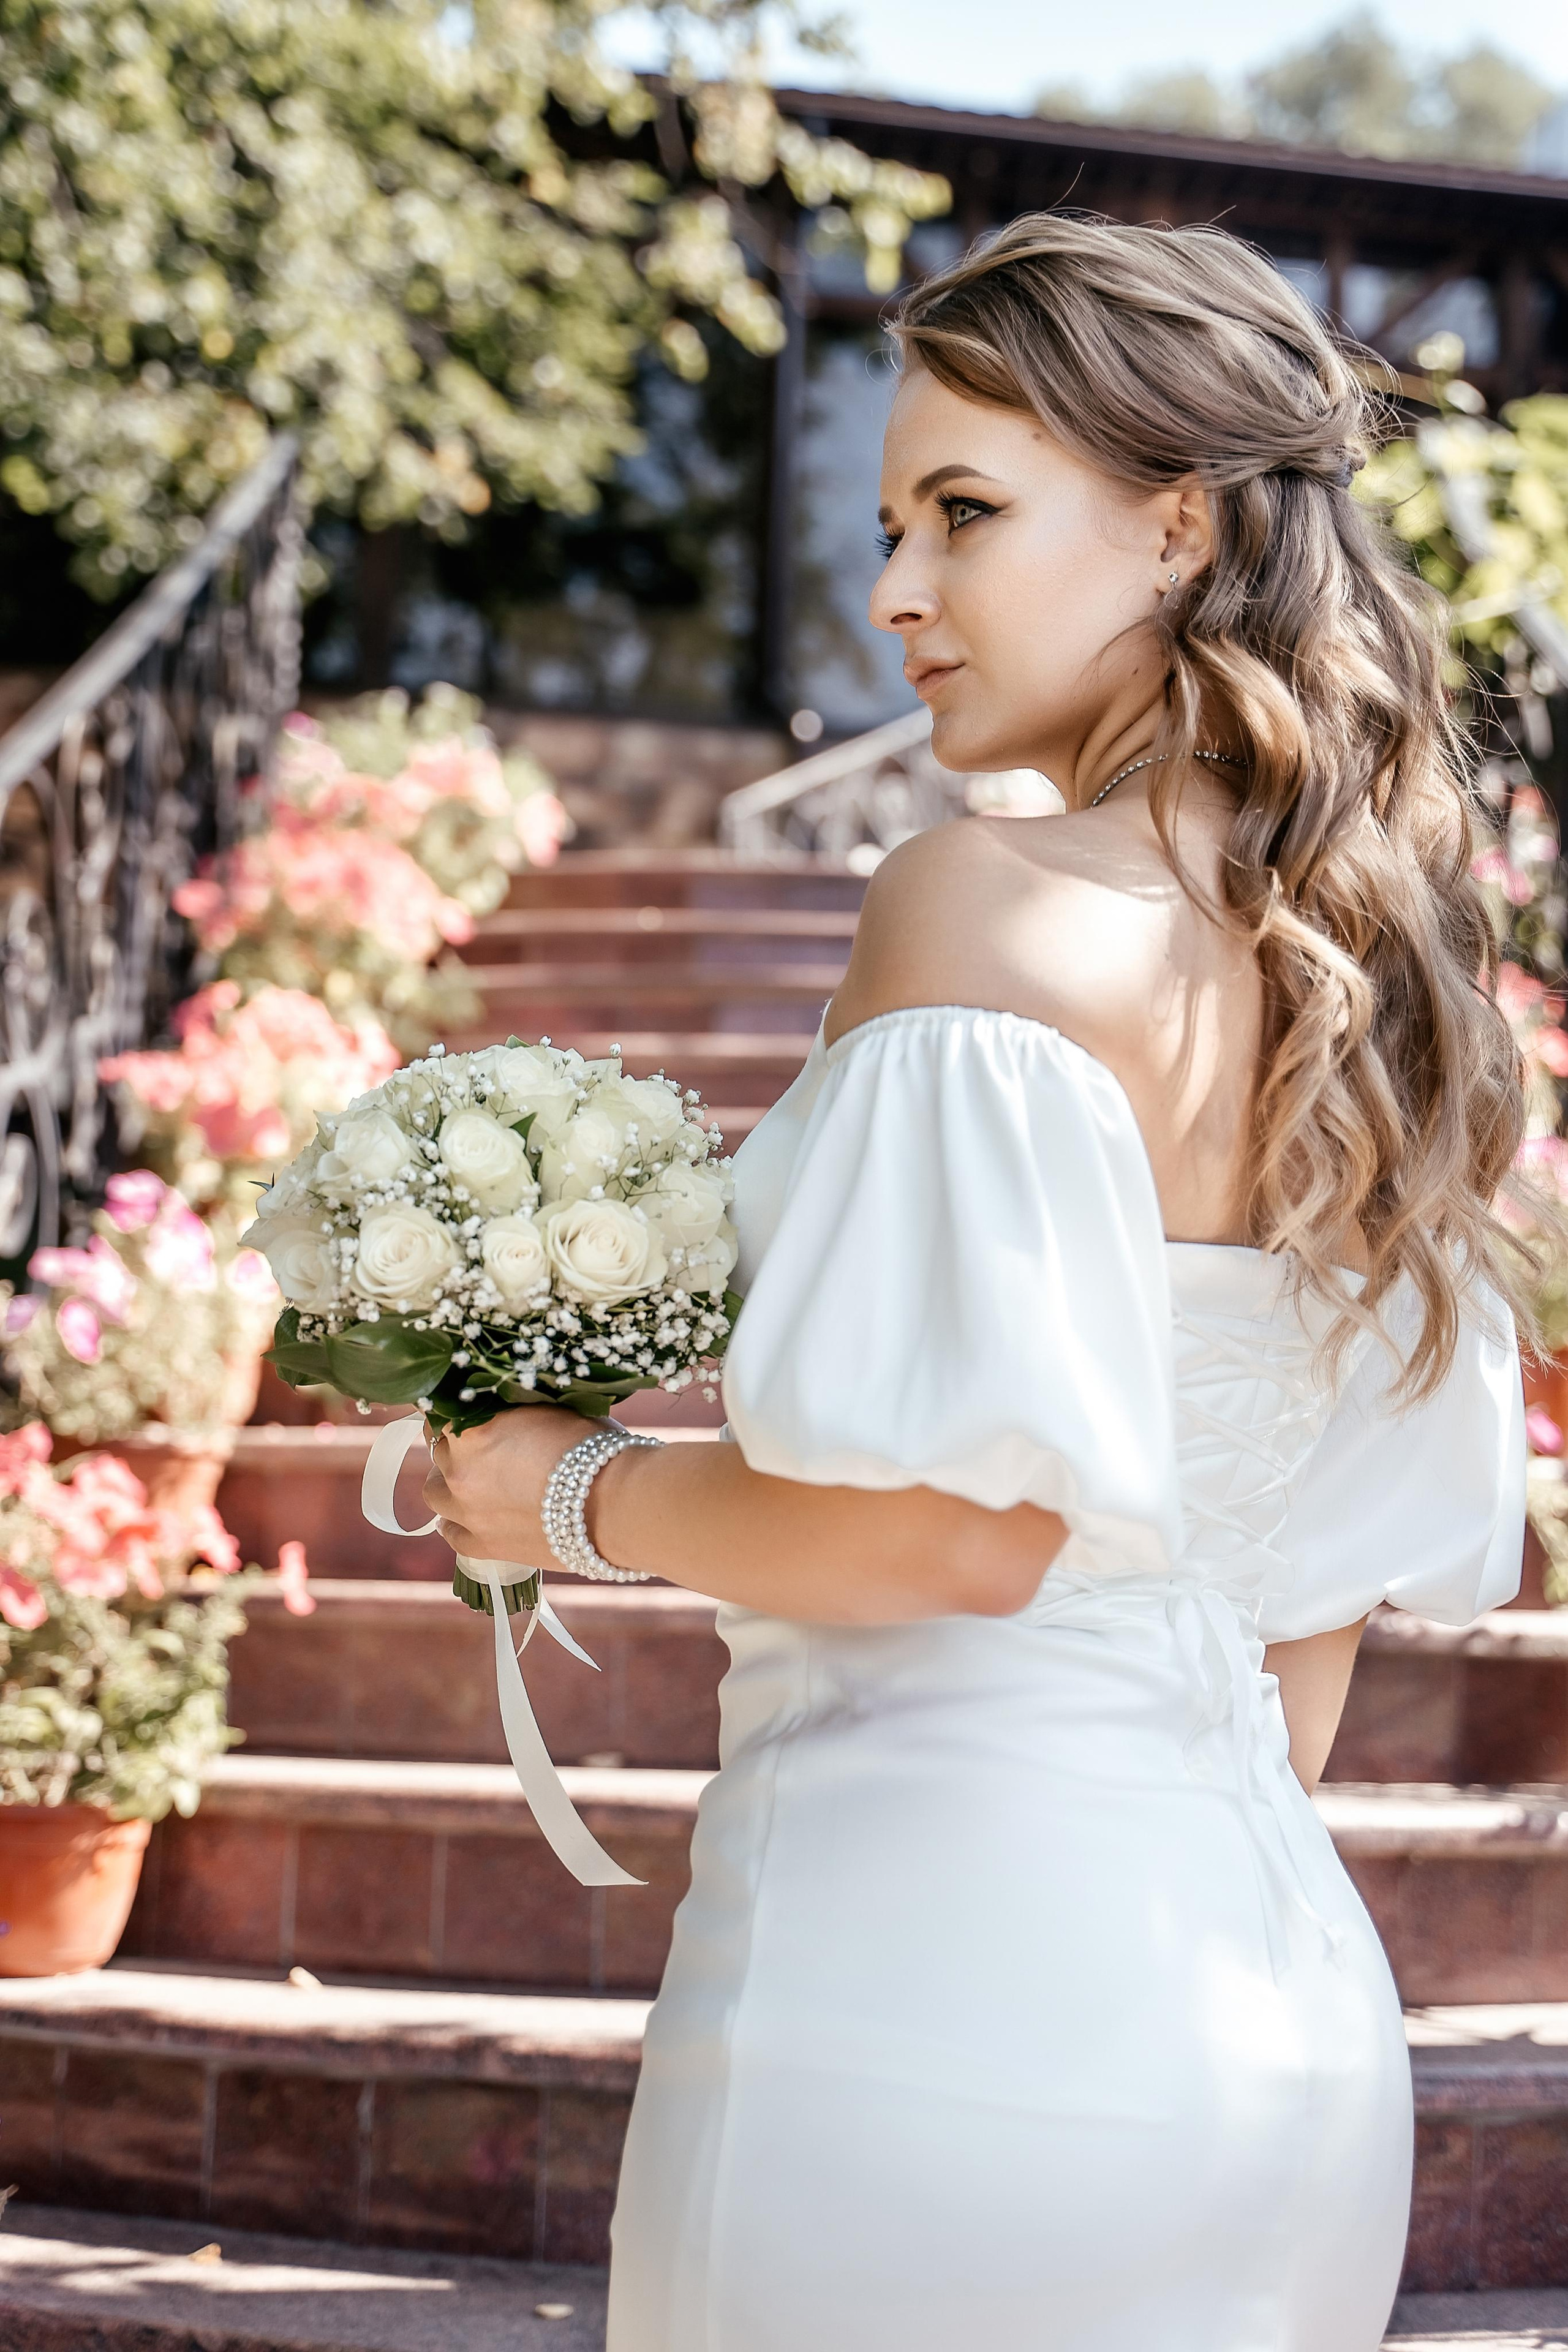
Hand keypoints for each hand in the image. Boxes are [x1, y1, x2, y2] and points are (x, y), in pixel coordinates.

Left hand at [422, 1407, 585, 1565]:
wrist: (617, 1506)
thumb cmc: (593, 1448)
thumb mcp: (551, 1409)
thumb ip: (514, 1408)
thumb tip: (503, 1401)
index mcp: (473, 1429)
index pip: (442, 1409)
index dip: (455, 1405)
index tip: (467, 1405)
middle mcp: (459, 1470)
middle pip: (438, 1449)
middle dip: (456, 1442)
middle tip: (482, 1441)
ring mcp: (468, 1512)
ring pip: (434, 1491)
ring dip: (447, 1480)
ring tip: (470, 1478)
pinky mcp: (484, 1546)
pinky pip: (451, 1534)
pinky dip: (454, 1522)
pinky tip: (464, 1516)